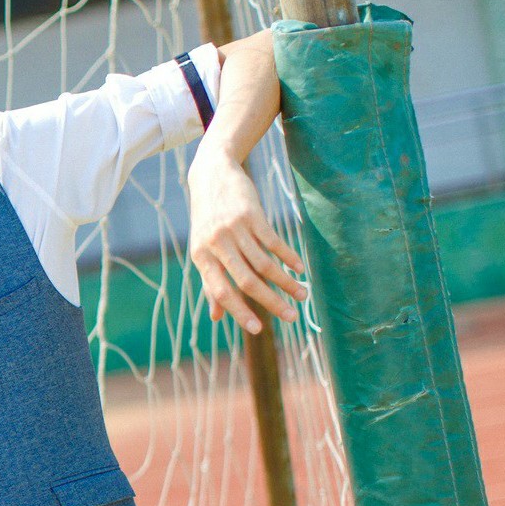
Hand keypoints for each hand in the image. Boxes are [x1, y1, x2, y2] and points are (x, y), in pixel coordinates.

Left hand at [186, 148, 307, 334]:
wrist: (212, 176)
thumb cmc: (207, 220)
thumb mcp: (203, 250)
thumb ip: (210, 283)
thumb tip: (216, 317)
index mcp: (201, 258)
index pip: (221, 291)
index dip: (239, 312)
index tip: (259, 329)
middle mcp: (216, 245)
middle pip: (247, 281)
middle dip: (272, 302)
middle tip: (293, 317)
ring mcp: (234, 229)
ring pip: (264, 264)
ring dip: (286, 282)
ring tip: (303, 294)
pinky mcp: (251, 214)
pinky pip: (273, 242)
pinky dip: (288, 257)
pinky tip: (300, 269)